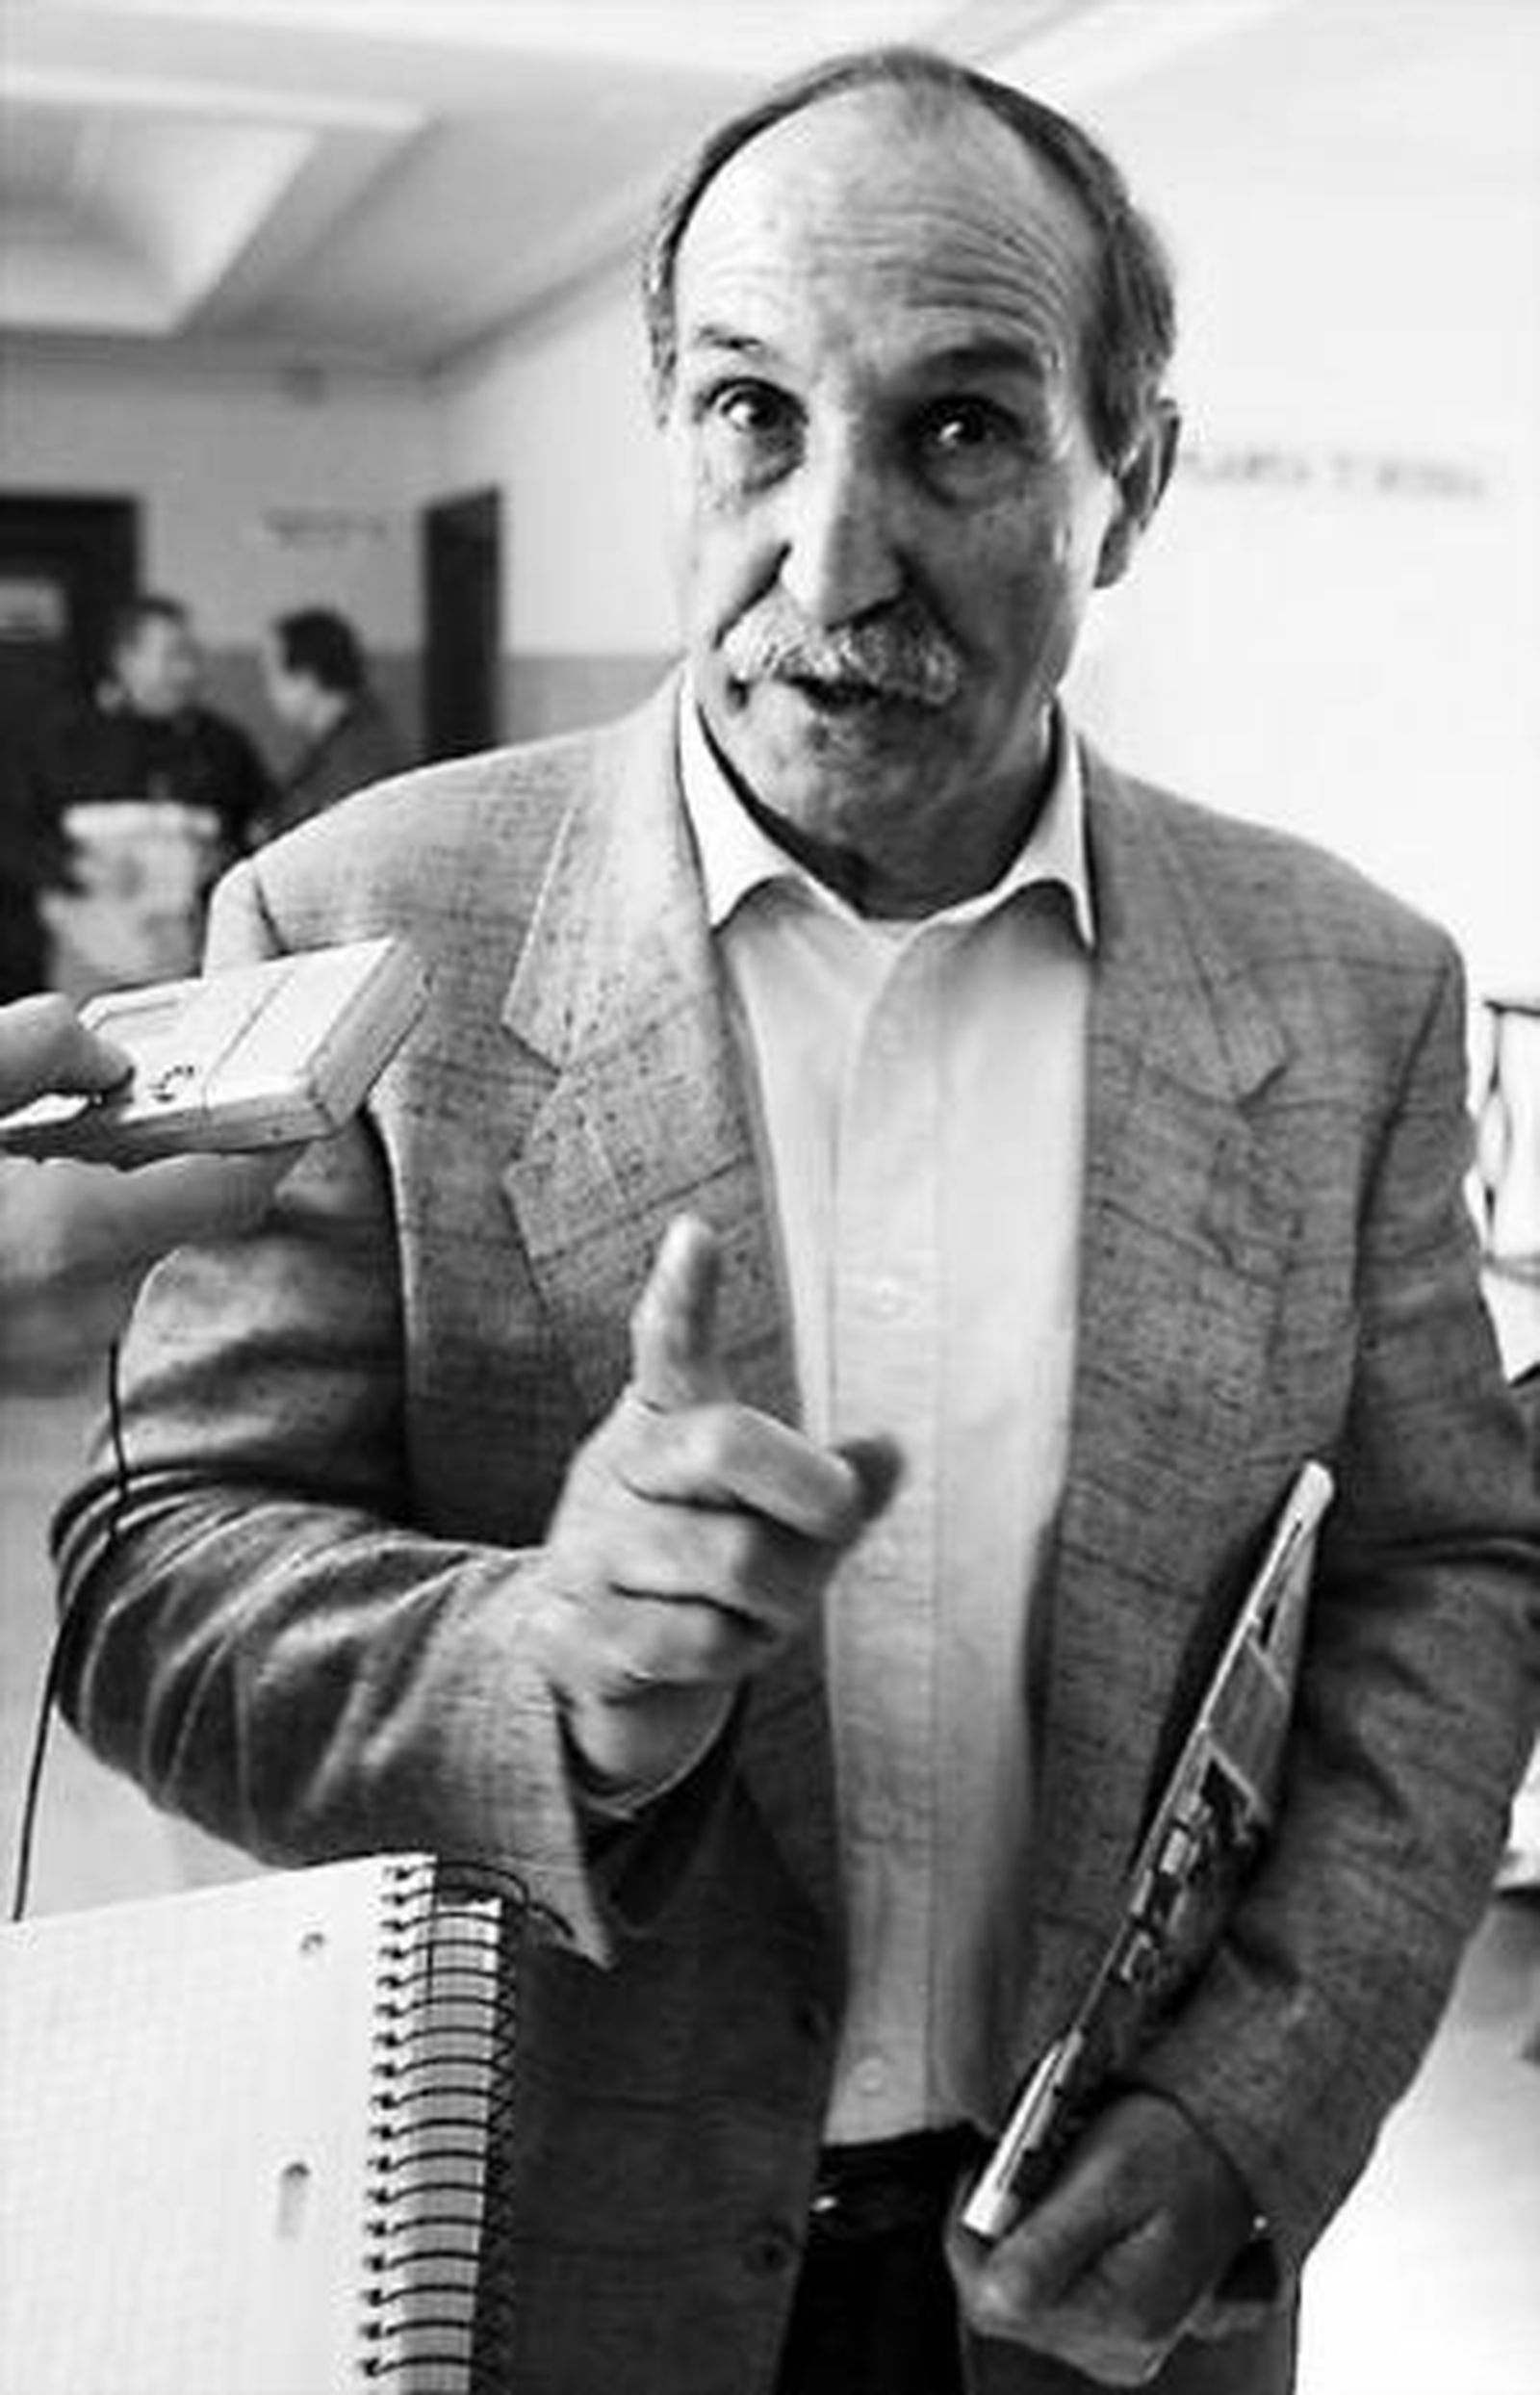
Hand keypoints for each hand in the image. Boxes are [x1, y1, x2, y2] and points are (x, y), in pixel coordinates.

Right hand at [0, 994, 294, 1391]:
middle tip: (112, 1098)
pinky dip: (68, 1236)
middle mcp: (78, 1312)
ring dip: (101, 1194)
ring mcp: (59, 1354)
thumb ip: (35, 1053)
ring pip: (128, 1245)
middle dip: (156, 1149)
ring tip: (23, 1161)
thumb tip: (108, 1054)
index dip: (280, 1136)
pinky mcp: (39, 1369)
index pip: (231, 1190)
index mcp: (64, 1242)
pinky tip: (9, 1211)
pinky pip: (86, 1282)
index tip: (310, 1092)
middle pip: (177, 1212)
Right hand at [531, 1213, 897, 1800]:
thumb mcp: (764, 1518)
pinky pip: (695, 1639)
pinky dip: (733, 1654)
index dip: (683, 1294)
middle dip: (809, 1487)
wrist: (592, 1676)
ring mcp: (588, 1552)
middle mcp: (614, 1472)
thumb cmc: (695, 1575)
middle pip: (724, 1444)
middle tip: (842, 1515)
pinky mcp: (575, 1636)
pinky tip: (717, 1651)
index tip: (698, 1234)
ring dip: (780, 1598)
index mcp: (659, 1424)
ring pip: (731, 1558)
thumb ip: (826, 1487)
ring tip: (765, 1608)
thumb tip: (890, 1453)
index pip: (666, 1347)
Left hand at [948, 2091, 1257, 2385]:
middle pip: (1005, 2298)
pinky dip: (1043, 2242)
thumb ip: (1047, 2242)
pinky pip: (1049, 2290)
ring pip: (1022, 2293)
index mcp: (1121, 2318)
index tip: (987, 2170)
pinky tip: (1067, 2204)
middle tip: (1017, 2163)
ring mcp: (1117, 2342)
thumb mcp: (1110, 2175)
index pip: (995, 2298)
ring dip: (1021, 2231)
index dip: (974, 2228)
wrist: (1232, 2149)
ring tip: (1051, 2174)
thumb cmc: (1179, 2150)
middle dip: (1000, 2227)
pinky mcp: (1114, 2325)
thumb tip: (992, 2293)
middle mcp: (1119, 2348)